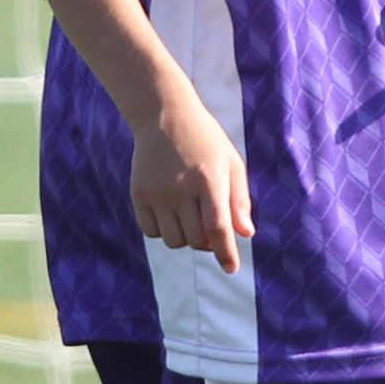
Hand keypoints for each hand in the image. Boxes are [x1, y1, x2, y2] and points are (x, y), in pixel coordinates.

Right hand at [130, 89, 250, 271]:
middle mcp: (180, 188)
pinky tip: (170, 213)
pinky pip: (152, 232)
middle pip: (196, 240)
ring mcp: (157, 193)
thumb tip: (246, 234)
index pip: (218, 228)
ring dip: (185, 238)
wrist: (163, 116)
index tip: (231, 267)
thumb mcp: (231, 163)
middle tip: (210, 227)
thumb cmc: (205, 141)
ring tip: (190, 217)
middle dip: (207, 242)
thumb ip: (239, 200)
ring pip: (174, 241)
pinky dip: (164, 231)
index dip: (225, 253)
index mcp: (208, 180)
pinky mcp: (138, 194)